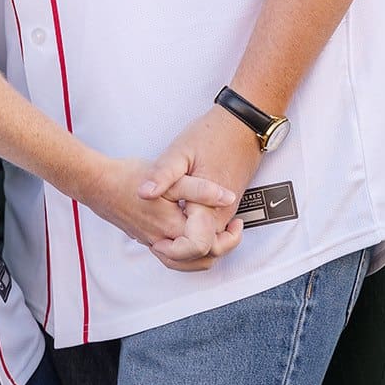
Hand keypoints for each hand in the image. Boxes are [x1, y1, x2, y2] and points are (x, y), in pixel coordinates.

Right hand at [85, 155, 237, 265]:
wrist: (97, 183)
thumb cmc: (128, 178)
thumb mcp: (170, 177)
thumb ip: (201, 189)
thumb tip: (228, 197)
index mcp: (172, 227)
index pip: (209, 247)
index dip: (228, 238)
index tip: (236, 222)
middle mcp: (163, 241)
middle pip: (201, 260)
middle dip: (221, 247)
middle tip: (232, 228)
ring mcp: (152, 242)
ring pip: (185, 263)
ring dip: (204, 253)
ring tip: (216, 235)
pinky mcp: (145, 238)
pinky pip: (172, 256)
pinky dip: (186, 253)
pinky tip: (189, 235)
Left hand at [142, 106, 261, 269]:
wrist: (242, 126)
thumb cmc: (212, 135)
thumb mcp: (180, 150)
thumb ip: (162, 174)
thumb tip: (142, 193)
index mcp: (208, 206)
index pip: (195, 248)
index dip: (173, 252)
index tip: (155, 243)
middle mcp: (221, 215)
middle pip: (205, 256)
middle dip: (179, 257)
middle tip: (156, 245)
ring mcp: (226, 213)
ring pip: (211, 249)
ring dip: (187, 251)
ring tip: (164, 239)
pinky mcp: (227, 208)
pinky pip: (213, 235)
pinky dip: (196, 239)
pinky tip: (177, 224)